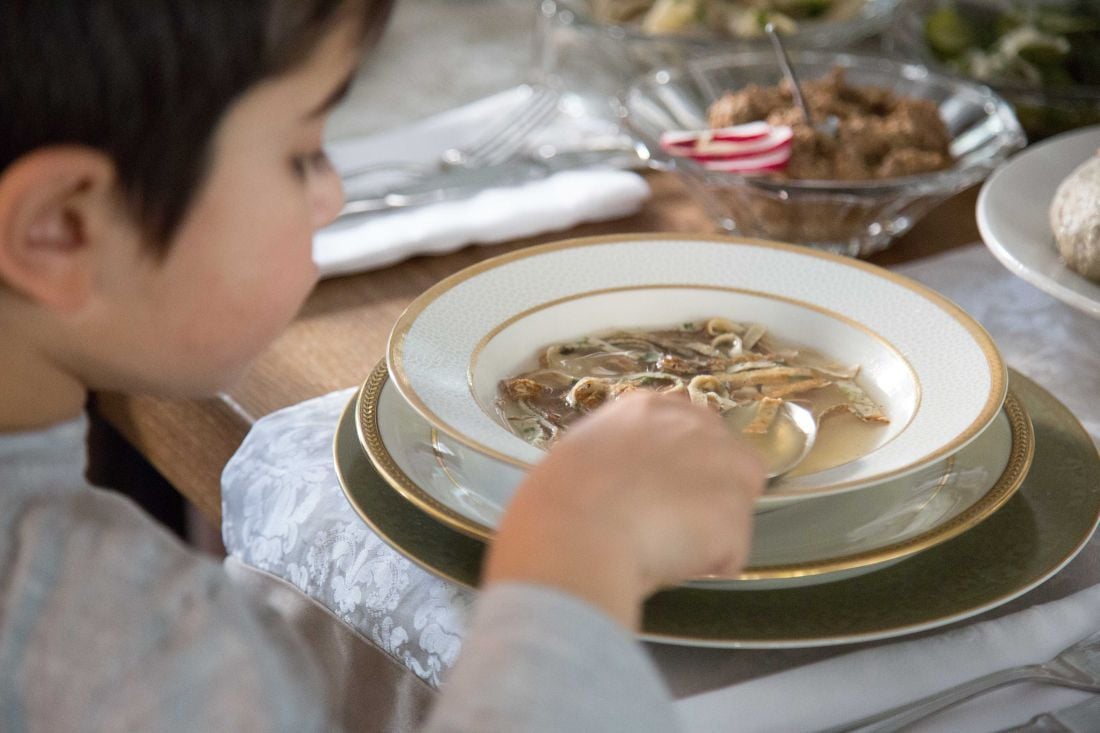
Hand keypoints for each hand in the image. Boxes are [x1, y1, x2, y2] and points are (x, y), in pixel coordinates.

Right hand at [484, 390, 765, 628]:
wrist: (571, 533)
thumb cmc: (557, 504)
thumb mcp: (581, 457)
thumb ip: (619, 458)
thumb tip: (628, 484)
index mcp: (647, 409)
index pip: (693, 427)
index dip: (685, 467)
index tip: (667, 492)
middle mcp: (692, 425)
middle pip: (732, 462)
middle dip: (713, 497)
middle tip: (675, 528)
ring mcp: (720, 467)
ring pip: (737, 508)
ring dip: (713, 533)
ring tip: (665, 551)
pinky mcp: (733, 513)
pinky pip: (732, 552)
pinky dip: (709, 567)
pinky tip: (671, 567)